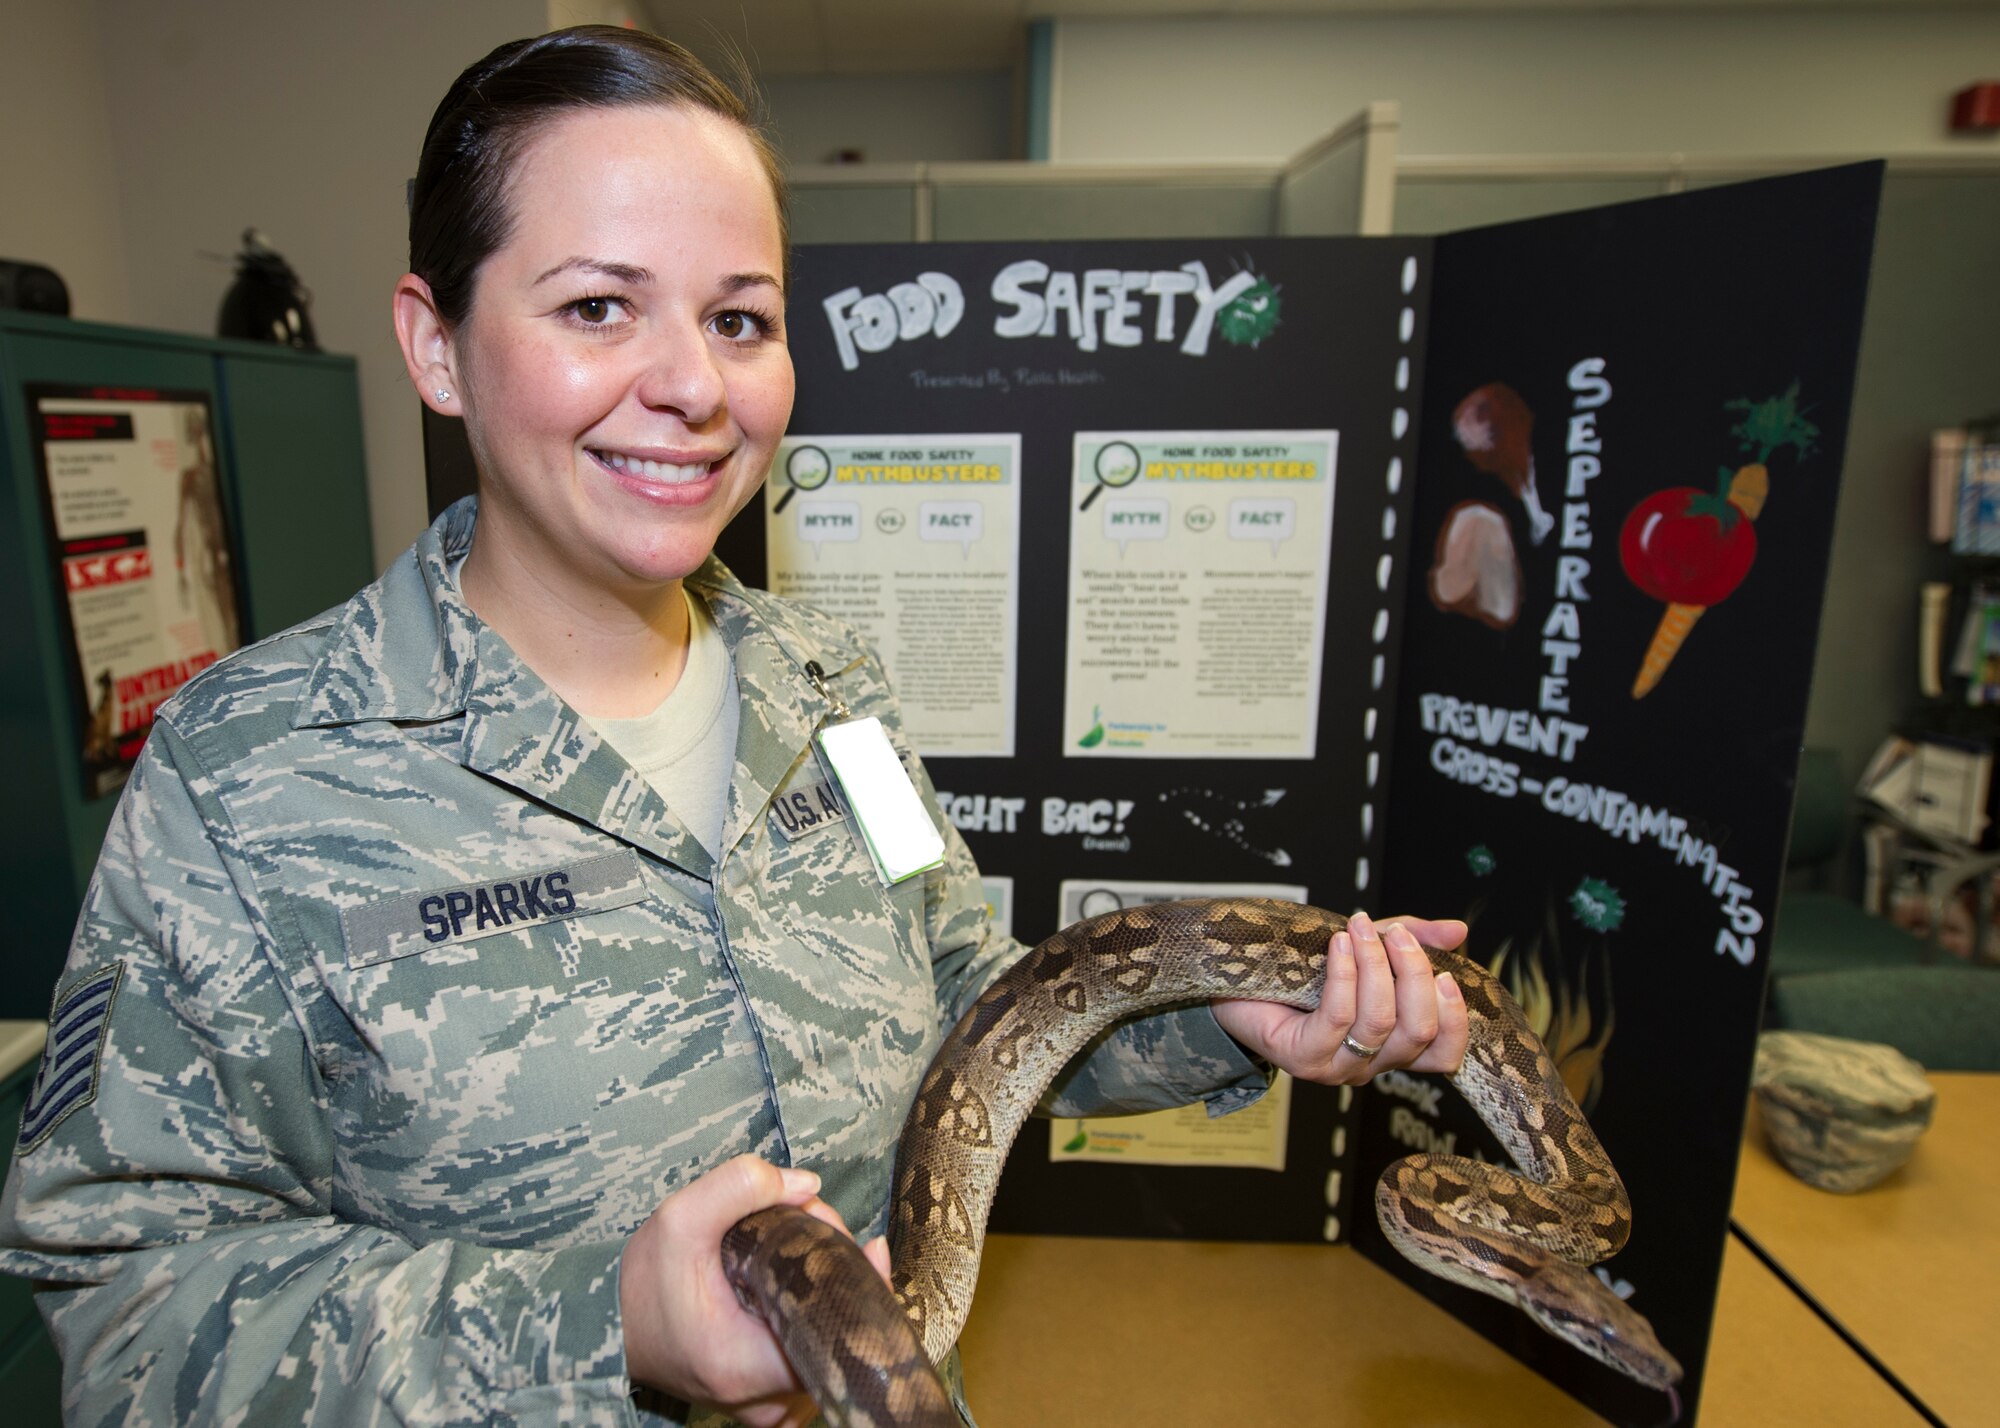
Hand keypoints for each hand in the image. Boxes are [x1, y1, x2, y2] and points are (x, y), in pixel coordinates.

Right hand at [619, 1153, 892, 1425]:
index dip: (840, 1268)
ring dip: (824, 1287)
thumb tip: (808, 1185)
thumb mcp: (680, 1219)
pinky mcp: (775, 1402)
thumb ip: (739, 1188)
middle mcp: (768, 1403)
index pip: (837, 1328)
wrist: (613, 1327)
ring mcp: (774, 1409)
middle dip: (832, 1265)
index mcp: (746, 1368)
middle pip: (839, 1330)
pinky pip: (817, 1356)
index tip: (820, 1227)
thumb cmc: (643, 1284)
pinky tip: (790, 1279)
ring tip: (791, 1247)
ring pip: (832, 1341)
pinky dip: (813, 1313)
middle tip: (803, 1220)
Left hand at [1211, 910, 1469, 1084]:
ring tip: (1359, 928)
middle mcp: (1371, 1064)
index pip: (1444, 1054)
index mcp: (1393, 1045)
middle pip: (1417, 1033)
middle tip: (1397, 934)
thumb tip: (1459, 931)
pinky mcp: (1303, 1058)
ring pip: (1379, 1024)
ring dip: (1376, 967)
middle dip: (1414, 975)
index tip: (1447, 973)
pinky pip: (1337, 1018)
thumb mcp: (1369, 949)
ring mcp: (1337, 1066)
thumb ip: (1415, 940)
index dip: (1455, 1018)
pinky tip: (1337, 944)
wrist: (1236, 983)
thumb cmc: (1306, 969)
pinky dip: (1344, 975)